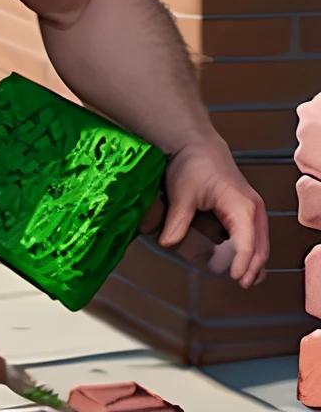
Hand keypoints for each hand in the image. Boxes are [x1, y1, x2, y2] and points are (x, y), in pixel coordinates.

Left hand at [159, 137, 268, 288]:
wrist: (197, 144)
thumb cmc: (192, 164)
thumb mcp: (181, 194)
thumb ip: (176, 222)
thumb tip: (167, 243)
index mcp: (242, 206)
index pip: (248, 244)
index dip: (242, 264)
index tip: (234, 278)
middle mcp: (254, 208)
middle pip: (260, 247)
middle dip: (251, 267)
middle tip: (238, 282)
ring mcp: (253, 208)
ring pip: (260, 242)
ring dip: (253, 260)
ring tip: (241, 276)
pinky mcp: (247, 208)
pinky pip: (254, 234)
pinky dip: (250, 248)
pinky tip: (239, 259)